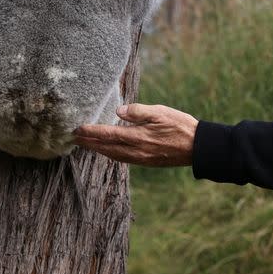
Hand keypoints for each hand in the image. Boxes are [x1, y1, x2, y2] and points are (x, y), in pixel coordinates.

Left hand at [73, 103, 197, 166]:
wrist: (197, 147)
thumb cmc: (180, 126)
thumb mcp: (160, 112)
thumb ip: (138, 111)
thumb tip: (118, 111)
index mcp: (138, 137)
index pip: (108, 134)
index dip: (91, 132)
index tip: (78, 129)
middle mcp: (137, 151)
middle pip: (107, 148)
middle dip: (90, 143)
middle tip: (75, 138)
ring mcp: (142, 158)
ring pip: (114, 155)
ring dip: (99, 150)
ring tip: (88, 144)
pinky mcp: (147, 162)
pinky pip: (123, 159)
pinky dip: (112, 154)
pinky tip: (109, 150)